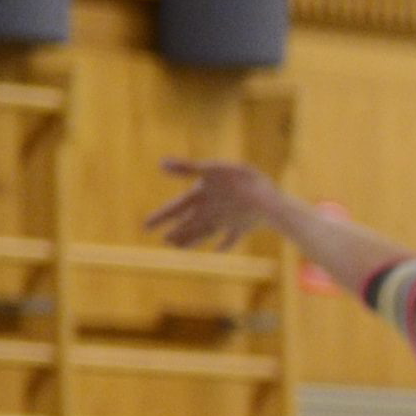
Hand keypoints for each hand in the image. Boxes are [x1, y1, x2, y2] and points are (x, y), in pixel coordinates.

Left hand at [143, 158, 286, 252]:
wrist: (269, 204)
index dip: (160, 217)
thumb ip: (187, 168)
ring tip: (180, 248)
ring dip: (192, 240)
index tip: (145, 227)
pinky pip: (230, 239)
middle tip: (165, 241)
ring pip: (205, 233)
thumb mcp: (212, 169)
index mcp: (200, 199)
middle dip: (177, 232)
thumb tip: (160, 164)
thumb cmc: (241, 181)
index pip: (175, 208)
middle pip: (189, 225)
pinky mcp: (243, 227)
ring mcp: (226, 222)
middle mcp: (209, 214)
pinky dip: (223, 246)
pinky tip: (218, 252)